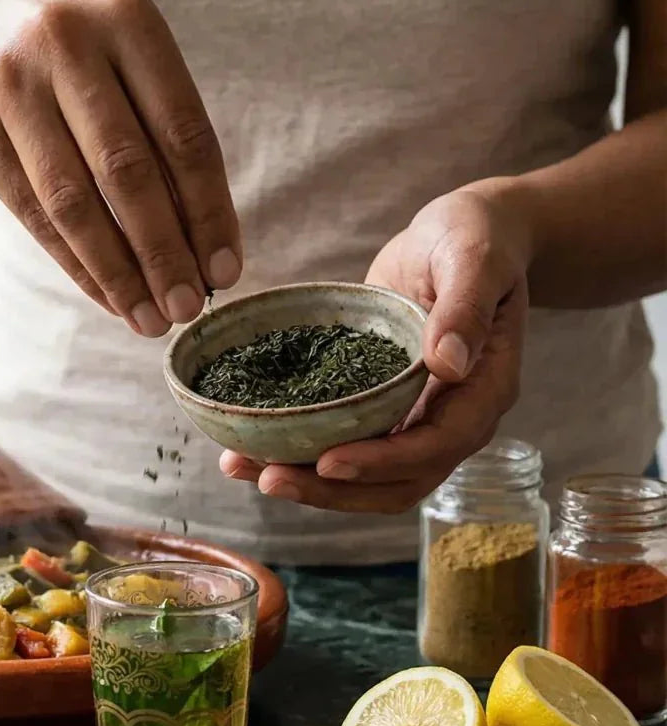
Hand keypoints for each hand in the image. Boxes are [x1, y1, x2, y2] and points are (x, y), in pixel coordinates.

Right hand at [0, 0, 241, 335]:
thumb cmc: (72, 54)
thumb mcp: (125, 57)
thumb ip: (166, 130)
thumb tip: (206, 245)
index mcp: (127, 20)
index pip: (183, 132)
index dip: (208, 210)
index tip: (224, 272)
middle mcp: (66, 44)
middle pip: (126, 171)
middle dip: (163, 252)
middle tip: (186, 308)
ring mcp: (11, 87)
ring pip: (73, 202)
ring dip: (117, 272)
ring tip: (148, 319)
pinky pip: (33, 214)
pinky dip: (75, 264)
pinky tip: (106, 296)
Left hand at [220, 185, 530, 512]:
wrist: (462, 235)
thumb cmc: (475, 238)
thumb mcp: (475, 259)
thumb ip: (464, 307)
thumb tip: (448, 363)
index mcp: (484, 390)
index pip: (437, 445)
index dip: (383, 461)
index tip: (328, 461)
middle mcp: (453, 418)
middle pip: (397, 480)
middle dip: (332, 489)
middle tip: (269, 479)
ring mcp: (416, 419)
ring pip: (367, 477)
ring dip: (307, 482)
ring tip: (242, 467)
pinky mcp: (383, 409)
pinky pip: (345, 444)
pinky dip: (300, 453)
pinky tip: (249, 446)